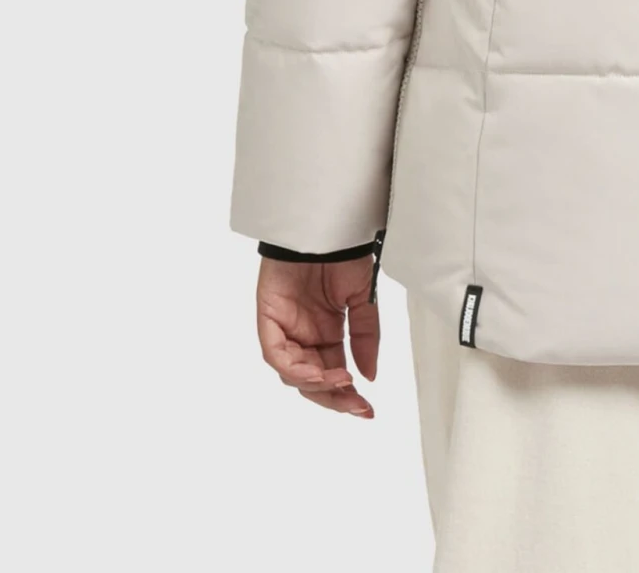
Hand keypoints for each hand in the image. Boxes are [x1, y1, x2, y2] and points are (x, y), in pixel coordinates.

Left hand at [256, 256, 379, 417]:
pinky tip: (314, 373)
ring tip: (340, 382)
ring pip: (293, 374)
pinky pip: (276, 355)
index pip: (334, 374)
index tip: (367, 409)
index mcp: (327, 334)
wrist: (326, 229)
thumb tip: (370, 375)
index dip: (348, 395)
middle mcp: (304, 336)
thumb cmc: (342, 255)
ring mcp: (285, 329)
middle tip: (355, 406)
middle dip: (333, 397)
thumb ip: (365, 338)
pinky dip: (294, 368)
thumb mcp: (363, 300)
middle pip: (312, 381)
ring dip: (317, 384)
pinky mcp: (268, 319)